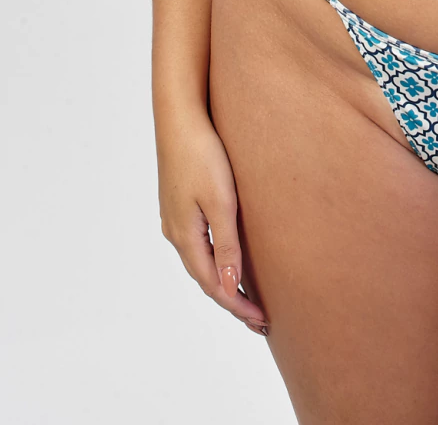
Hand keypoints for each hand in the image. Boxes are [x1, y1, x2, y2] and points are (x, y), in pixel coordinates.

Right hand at [156, 107, 268, 335]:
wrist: (179, 117)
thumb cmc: (202, 154)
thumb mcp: (221, 201)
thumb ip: (226, 245)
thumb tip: (230, 288)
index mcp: (185, 236)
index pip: (214, 285)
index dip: (238, 307)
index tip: (262, 321)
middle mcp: (176, 232)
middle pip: (206, 278)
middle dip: (232, 300)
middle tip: (260, 319)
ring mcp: (175, 218)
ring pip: (202, 261)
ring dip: (224, 281)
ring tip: (248, 296)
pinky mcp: (180, 203)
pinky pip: (200, 244)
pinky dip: (216, 260)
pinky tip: (228, 258)